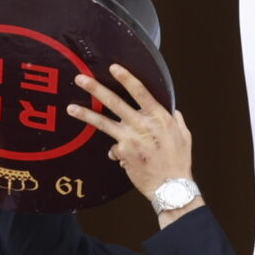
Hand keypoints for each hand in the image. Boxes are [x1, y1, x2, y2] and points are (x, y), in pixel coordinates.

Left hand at [67, 65, 195, 216]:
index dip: (126, 78)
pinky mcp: (122, 153)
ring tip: (71, 108)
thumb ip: (176, 120)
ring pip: (103, 123)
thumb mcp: (184, 136)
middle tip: (80, 79)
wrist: (171, 187)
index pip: (141, 92)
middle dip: (96, 89)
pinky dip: (118, 150)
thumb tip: (172, 111)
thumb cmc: (179, 162)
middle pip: (114, 102)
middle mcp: (142, 125)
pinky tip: (126, 159)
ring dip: (85, 114)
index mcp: (159, 118)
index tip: (114, 68)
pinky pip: (114, 147)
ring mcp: (130, 139)